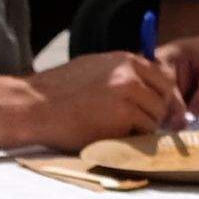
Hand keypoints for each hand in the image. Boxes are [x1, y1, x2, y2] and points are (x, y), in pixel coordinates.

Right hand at [24, 46, 178, 148]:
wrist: (34, 106)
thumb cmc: (57, 92)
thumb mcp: (93, 69)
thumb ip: (120, 74)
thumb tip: (143, 87)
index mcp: (124, 59)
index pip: (162, 77)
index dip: (162, 96)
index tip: (158, 110)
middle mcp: (130, 73)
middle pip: (164, 97)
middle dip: (155, 114)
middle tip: (141, 126)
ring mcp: (129, 93)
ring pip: (155, 117)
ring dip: (142, 129)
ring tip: (116, 130)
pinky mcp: (124, 115)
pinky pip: (143, 132)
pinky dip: (132, 139)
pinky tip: (111, 136)